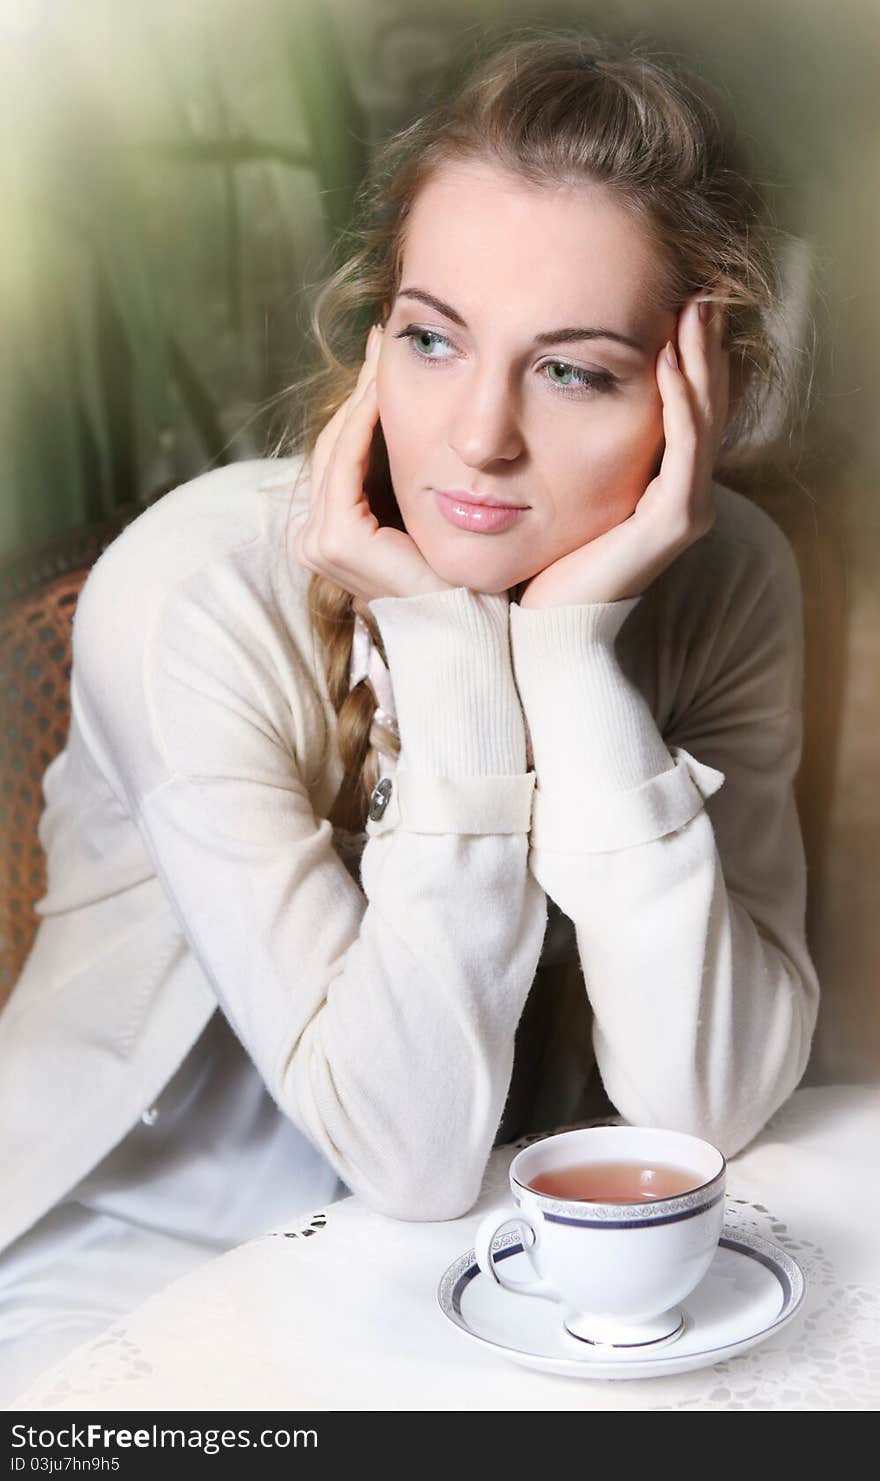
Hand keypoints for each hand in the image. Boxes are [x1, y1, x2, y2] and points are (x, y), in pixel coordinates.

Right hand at [294, 325, 454, 601]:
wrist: (472, 625)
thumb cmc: (461, 577)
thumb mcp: (430, 511)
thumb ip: (414, 470)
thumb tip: (428, 412)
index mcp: (333, 532)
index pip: (343, 452)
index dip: (362, 401)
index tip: (383, 352)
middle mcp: (316, 538)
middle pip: (335, 444)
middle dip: (359, 391)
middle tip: (380, 339)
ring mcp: (318, 542)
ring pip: (337, 448)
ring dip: (361, 399)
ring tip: (382, 354)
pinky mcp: (335, 541)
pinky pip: (345, 465)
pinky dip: (361, 426)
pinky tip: (383, 391)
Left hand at [519, 295, 729, 607]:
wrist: (548, 630)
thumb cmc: (546, 564)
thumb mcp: (558, 491)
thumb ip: (566, 448)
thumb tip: (536, 391)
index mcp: (660, 485)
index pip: (684, 406)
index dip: (686, 355)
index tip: (673, 301)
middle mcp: (683, 493)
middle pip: (704, 403)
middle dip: (701, 345)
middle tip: (697, 290)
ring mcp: (684, 508)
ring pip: (702, 419)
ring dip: (698, 360)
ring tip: (691, 311)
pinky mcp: (673, 522)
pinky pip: (685, 451)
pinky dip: (680, 403)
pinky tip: (667, 363)